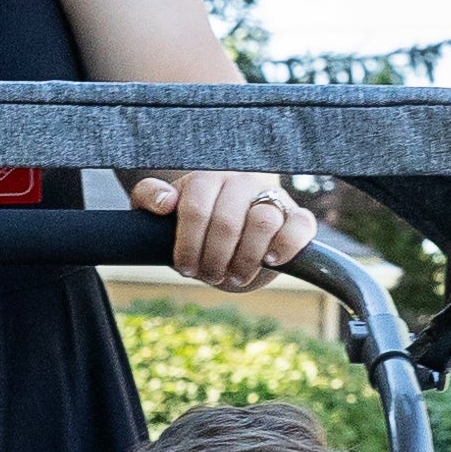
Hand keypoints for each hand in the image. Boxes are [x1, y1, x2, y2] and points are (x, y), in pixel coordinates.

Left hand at [130, 172, 317, 290]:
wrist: (231, 236)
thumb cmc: (195, 226)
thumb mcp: (164, 212)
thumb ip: (149, 198)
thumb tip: (166, 203)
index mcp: (209, 176)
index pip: (196, 209)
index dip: (189, 246)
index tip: (185, 268)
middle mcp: (243, 180)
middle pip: (227, 222)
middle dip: (214, 260)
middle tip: (210, 275)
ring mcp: (272, 196)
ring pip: (263, 223)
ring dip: (244, 261)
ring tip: (234, 274)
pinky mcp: (296, 217)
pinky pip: (301, 226)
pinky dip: (286, 247)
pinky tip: (269, 261)